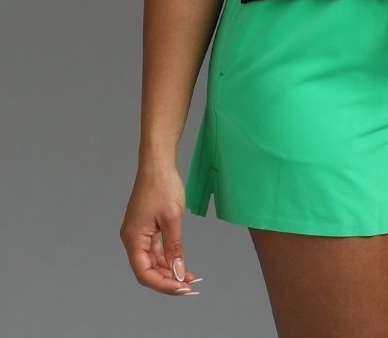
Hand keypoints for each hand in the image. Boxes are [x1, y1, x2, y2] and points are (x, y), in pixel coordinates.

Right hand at [119, 162, 202, 295]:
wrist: (158, 162)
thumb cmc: (163, 186)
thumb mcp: (172, 219)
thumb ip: (175, 249)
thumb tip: (179, 274)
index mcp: (133, 238)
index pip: (145, 273)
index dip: (163, 285)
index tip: (183, 289)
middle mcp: (133, 238)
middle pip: (148, 270)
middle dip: (169, 280)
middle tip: (191, 287)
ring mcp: (139, 233)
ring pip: (153, 261)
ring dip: (170, 270)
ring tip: (191, 278)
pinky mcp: (146, 227)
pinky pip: (156, 249)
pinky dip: (169, 257)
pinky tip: (183, 264)